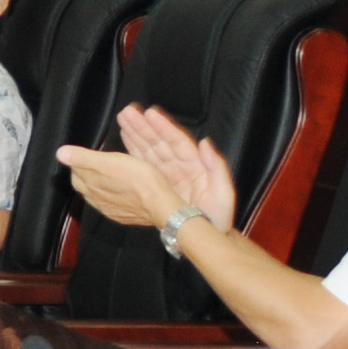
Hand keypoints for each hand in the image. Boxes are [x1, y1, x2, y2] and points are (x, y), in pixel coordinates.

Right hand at [111, 104, 242, 224]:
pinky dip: (134, 150)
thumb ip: (216, 167)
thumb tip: (205, 143)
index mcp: (195, 166)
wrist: (207, 237)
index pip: (177, 142)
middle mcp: (180, 166)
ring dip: (136, 133)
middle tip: (127, 112)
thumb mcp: (223, 193)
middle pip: (160, 142)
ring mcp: (168, 175)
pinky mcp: (157, 185)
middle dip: (143, 126)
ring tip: (123, 118)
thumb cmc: (218, 218)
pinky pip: (144, 163)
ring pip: (150, 149)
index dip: (163, 127)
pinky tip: (126, 137)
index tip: (149, 113)